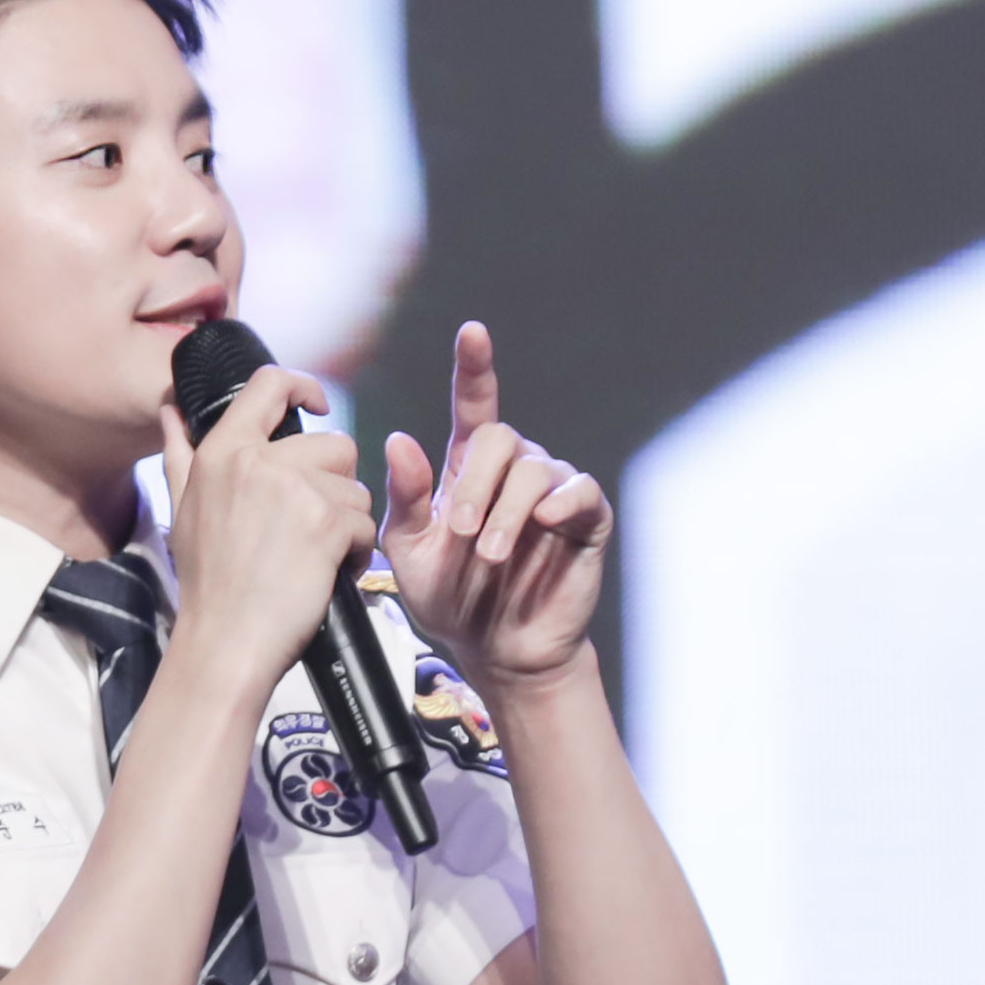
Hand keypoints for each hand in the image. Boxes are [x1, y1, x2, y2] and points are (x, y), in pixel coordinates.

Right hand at [158, 364, 376, 698]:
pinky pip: (363, 523)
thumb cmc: (207, 583)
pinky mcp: (325, 524)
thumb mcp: (181, 509)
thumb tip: (171, 409)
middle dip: (336, 484)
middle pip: (334, 443)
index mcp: (222, 451)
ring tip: (315, 556)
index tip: (318, 406)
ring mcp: (294, 490)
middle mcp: (257, 462)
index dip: (302, 387)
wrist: (225, 641)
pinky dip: (355, 552)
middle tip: (312, 525)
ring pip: (354, 487)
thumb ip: (180, 454)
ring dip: (346, 523)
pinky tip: (328, 572)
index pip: (269, 384)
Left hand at [379, 322, 609, 696]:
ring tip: (488, 553)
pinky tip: (547, 520)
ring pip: (535, 468)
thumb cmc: (451, 600)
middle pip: (501, 437)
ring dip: (507, 510)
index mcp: (469, 469)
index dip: (475, 367)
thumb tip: (399, 440)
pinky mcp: (586, 518)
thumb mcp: (410, 552)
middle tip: (460, 532)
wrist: (497, 652)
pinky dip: (562, 500)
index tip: (472, 332)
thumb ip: (406, 498)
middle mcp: (514, 470)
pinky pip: (581, 489)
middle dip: (476, 483)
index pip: (474, 405)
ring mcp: (554, 492)